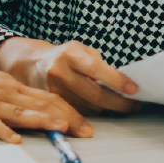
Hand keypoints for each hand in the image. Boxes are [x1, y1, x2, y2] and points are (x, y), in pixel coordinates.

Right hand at [0, 37, 140, 114]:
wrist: (30, 64)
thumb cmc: (63, 56)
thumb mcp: (79, 49)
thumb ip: (96, 62)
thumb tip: (117, 81)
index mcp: (70, 54)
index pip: (96, 68)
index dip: (116, 80)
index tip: (133, 89)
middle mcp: (60, 72)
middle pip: (94, 94)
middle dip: (118, 102)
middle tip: (133, 105)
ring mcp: (53, 90)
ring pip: (88, 107)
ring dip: (107, 108)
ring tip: (121, 105)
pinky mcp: (50, 104)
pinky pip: (78, 113)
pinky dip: (93, 112)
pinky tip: (102, 109)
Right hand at [0, 55, 90, 142]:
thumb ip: (18, 95)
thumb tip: (42, 107)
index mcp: (13, 86)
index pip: (48, 97)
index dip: (70, 109)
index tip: (85, 122)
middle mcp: (6, 92)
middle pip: (42, 104)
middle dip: (67, 118)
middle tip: (85, 131)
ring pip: (21, 112)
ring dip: (44, 120)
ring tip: (61, 128)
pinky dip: (4, 132)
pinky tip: (15, 139)